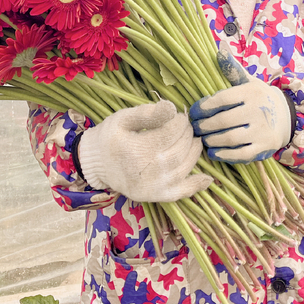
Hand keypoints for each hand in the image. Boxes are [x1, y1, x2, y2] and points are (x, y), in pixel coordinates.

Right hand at [76, 99, 211, 202]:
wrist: (96, 164)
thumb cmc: (110, 137)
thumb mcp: (123, 118)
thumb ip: (147, 113)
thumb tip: (172, 107)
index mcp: (139, 149)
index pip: (173, 131)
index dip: (180, 120)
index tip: (177, 115)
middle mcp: (150, 171)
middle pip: (181, 148)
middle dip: (187, 133)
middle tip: (184, 126)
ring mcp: (155, 186)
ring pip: (186, 166)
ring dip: (194, 150)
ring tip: (190, 140)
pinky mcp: (157, 196)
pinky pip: (182, 192)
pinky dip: (197, 185)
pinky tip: (207, 177)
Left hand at [189, 45, 292, 162]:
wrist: (287, 117)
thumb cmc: (259, 98)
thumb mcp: (249, 81)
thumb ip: (233, 69)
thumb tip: (219, 51)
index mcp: (251, 92)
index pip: (222, 99)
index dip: (204, 106)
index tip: (194, 111)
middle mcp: (258, 111)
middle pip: (224, 120)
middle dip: (204, 125)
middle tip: (195, 127)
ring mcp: (262, 131)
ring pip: (231, 138)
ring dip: (212, 140)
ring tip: (203, 138)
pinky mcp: (264, 148)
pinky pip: (241, 155)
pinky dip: (224, 155)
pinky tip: (213, 152)